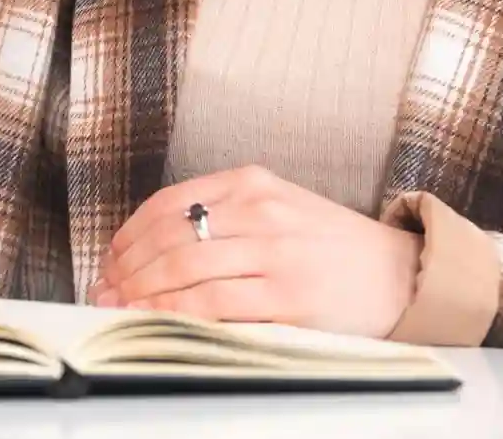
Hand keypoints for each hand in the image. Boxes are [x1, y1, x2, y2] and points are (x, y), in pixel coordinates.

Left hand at [88, 165, 421, 339]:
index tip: (108, 262)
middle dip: (124, 270)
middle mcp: (260, 209)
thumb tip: (149, 251)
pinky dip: (176, 313)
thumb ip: (220, 218)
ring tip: (118, 310)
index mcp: (250, 182)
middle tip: (102, 293)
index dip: (126, 236)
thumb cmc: (328, 247)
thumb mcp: (275, 208)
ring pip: (184, 270)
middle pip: (167, 238)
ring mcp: (275, 252)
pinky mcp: (289, 296)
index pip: (166, 204)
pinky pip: (215, 304)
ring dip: (141, 293)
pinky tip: (156, 320)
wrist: (400, 274)